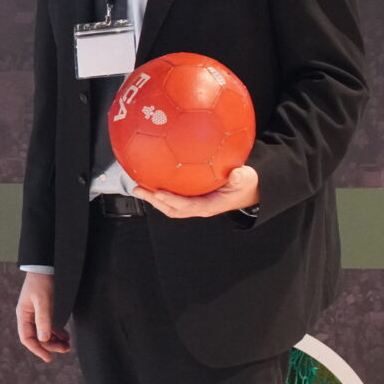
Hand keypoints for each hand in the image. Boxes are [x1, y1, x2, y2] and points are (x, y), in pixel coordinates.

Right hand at [16, 271, 69, 362]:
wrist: (46, 266)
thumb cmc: (41, 282)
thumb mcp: (43, 301)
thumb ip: (44, 319)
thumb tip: (43, 339)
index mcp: (23, 315)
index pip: (27, 338)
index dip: (37, 349)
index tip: (49, 357)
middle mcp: (29, 317)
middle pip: (38, 338)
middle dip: (51, 345)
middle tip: (66, 349)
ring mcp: (38, 314)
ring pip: (45, 334)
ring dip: (56, 340)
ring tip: (68, 345)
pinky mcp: (46, 311)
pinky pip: (51, 327)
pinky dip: (58, 333)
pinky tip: (66, 336)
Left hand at [133, 165, 259, 217]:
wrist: (246, 189)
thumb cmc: (245, 183)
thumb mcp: (246, 179)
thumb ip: (241, 177)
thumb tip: (236, 174)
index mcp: (210, 205)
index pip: (188, 206)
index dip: (172, 201)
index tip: (158, 192)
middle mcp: (199, 208)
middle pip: (172, 209)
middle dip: (154, 201)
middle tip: (138, 189)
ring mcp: (193, 205)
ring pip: (169, 206)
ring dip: (152, 198)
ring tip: (137, 186)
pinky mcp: (190, 199)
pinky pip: (172, 197)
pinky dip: (159, 190)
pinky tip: (149, 178)